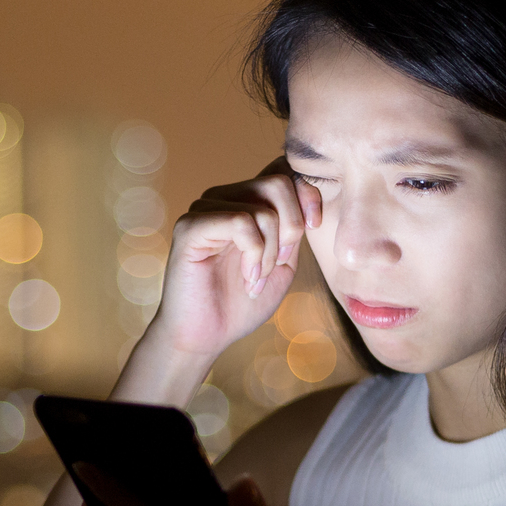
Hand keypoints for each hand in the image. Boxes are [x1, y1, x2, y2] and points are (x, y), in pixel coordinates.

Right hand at [142, 157, 321, 363]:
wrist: (206, 337)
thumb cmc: (242, 303)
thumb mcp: (283, 262)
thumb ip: (294, 227)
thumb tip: (310, 194)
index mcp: (245, 202)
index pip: (282, 169)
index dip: (308, 191)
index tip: (315, 226)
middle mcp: (223, 198)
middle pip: (278, 182)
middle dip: (292, 226)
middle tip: (281, 262)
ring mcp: (204, 209)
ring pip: (262, 208)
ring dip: (271, 251)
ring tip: (257, 278)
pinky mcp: (190, 226)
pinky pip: (241, 222)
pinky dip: (254, 254)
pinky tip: (248, 278)